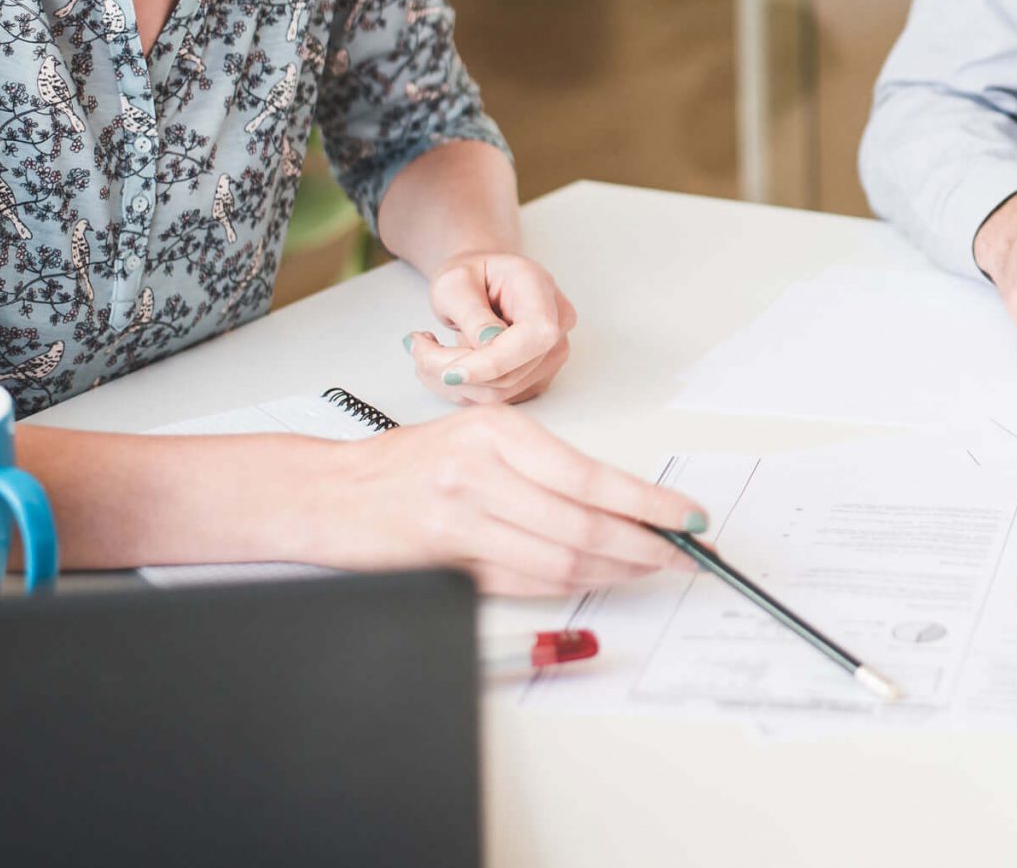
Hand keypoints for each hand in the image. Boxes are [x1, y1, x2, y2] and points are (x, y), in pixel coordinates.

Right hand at [310, 403, 706, 596]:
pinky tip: (594, 579)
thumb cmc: (408, 463)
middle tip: (682, 555)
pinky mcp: (448, 564)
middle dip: (644, 546)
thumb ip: (542, 465)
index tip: (688, 518)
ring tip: (648, 569)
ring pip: (559, 560)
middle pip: (583, 525)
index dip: (649, 505)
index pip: (593, 477)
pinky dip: (567, 585)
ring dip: (613, 571)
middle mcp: (481, 473)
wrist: (328, 492)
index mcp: (498, 433)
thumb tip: (620, 502)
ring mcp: (461, 522)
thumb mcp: (479, 438)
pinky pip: (525, 582)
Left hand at [403, 251, 575, 405]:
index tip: (450, 372)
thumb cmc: (469, 275)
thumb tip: (485, 346)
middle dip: (458, 370)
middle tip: (417, 347)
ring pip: (501, 392)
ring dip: (454, 383)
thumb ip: (472, 313)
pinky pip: (497, 397)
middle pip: (513, 371)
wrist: (479, 280)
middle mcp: (557, 325)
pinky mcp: (535, 377)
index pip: (534, 337)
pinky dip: (463, 388)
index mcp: (541, 290)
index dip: (494, 361)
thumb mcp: (456, 282)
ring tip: (426, 351)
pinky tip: (445, 363)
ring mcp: (550, 355)